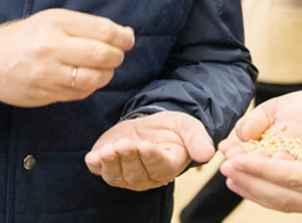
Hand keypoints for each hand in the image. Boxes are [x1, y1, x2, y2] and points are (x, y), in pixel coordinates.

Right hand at [0, 8, 133, 107]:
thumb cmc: (28, 37)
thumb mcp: (55, 19)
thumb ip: (89, 26)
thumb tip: (125, 35)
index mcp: (57, 23)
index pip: (103, 31)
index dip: (123, 37)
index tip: (127, 40)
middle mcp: (52, 47)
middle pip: (102, 55)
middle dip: (117, 56)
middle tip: (115, 55)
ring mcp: (48, 73)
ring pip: (94, 78)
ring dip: (106, 75)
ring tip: (101, 69)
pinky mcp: (46, 93)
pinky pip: (80, 93)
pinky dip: (89, 87)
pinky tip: (85, 79)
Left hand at [85, 111, 214, 190]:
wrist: (150, 126)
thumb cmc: (172, 129)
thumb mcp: (189, 127)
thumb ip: (198, 140)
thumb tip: (208, 153)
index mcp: (168, 166)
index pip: (159, 167)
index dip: (151, 158)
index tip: (146, 146)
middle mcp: (146, 176)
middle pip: (136, 173)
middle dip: (129, 158)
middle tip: (125, 144)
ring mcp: (125, 173)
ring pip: (117, 176)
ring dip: (111, 163)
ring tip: (108, 150)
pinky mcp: (108, 165)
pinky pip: (99, 171)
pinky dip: (95, 165)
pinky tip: (93, 156)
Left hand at [219, 91, 301, 212]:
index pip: (296, 178)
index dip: (264, 170)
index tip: (239, 158)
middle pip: (286, 194)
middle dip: (252, 180)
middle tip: (225, 165)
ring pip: (286, 200)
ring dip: (256, 189)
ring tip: (231, 175)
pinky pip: (292, 197)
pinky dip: (268, 190)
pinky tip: (251, 180)